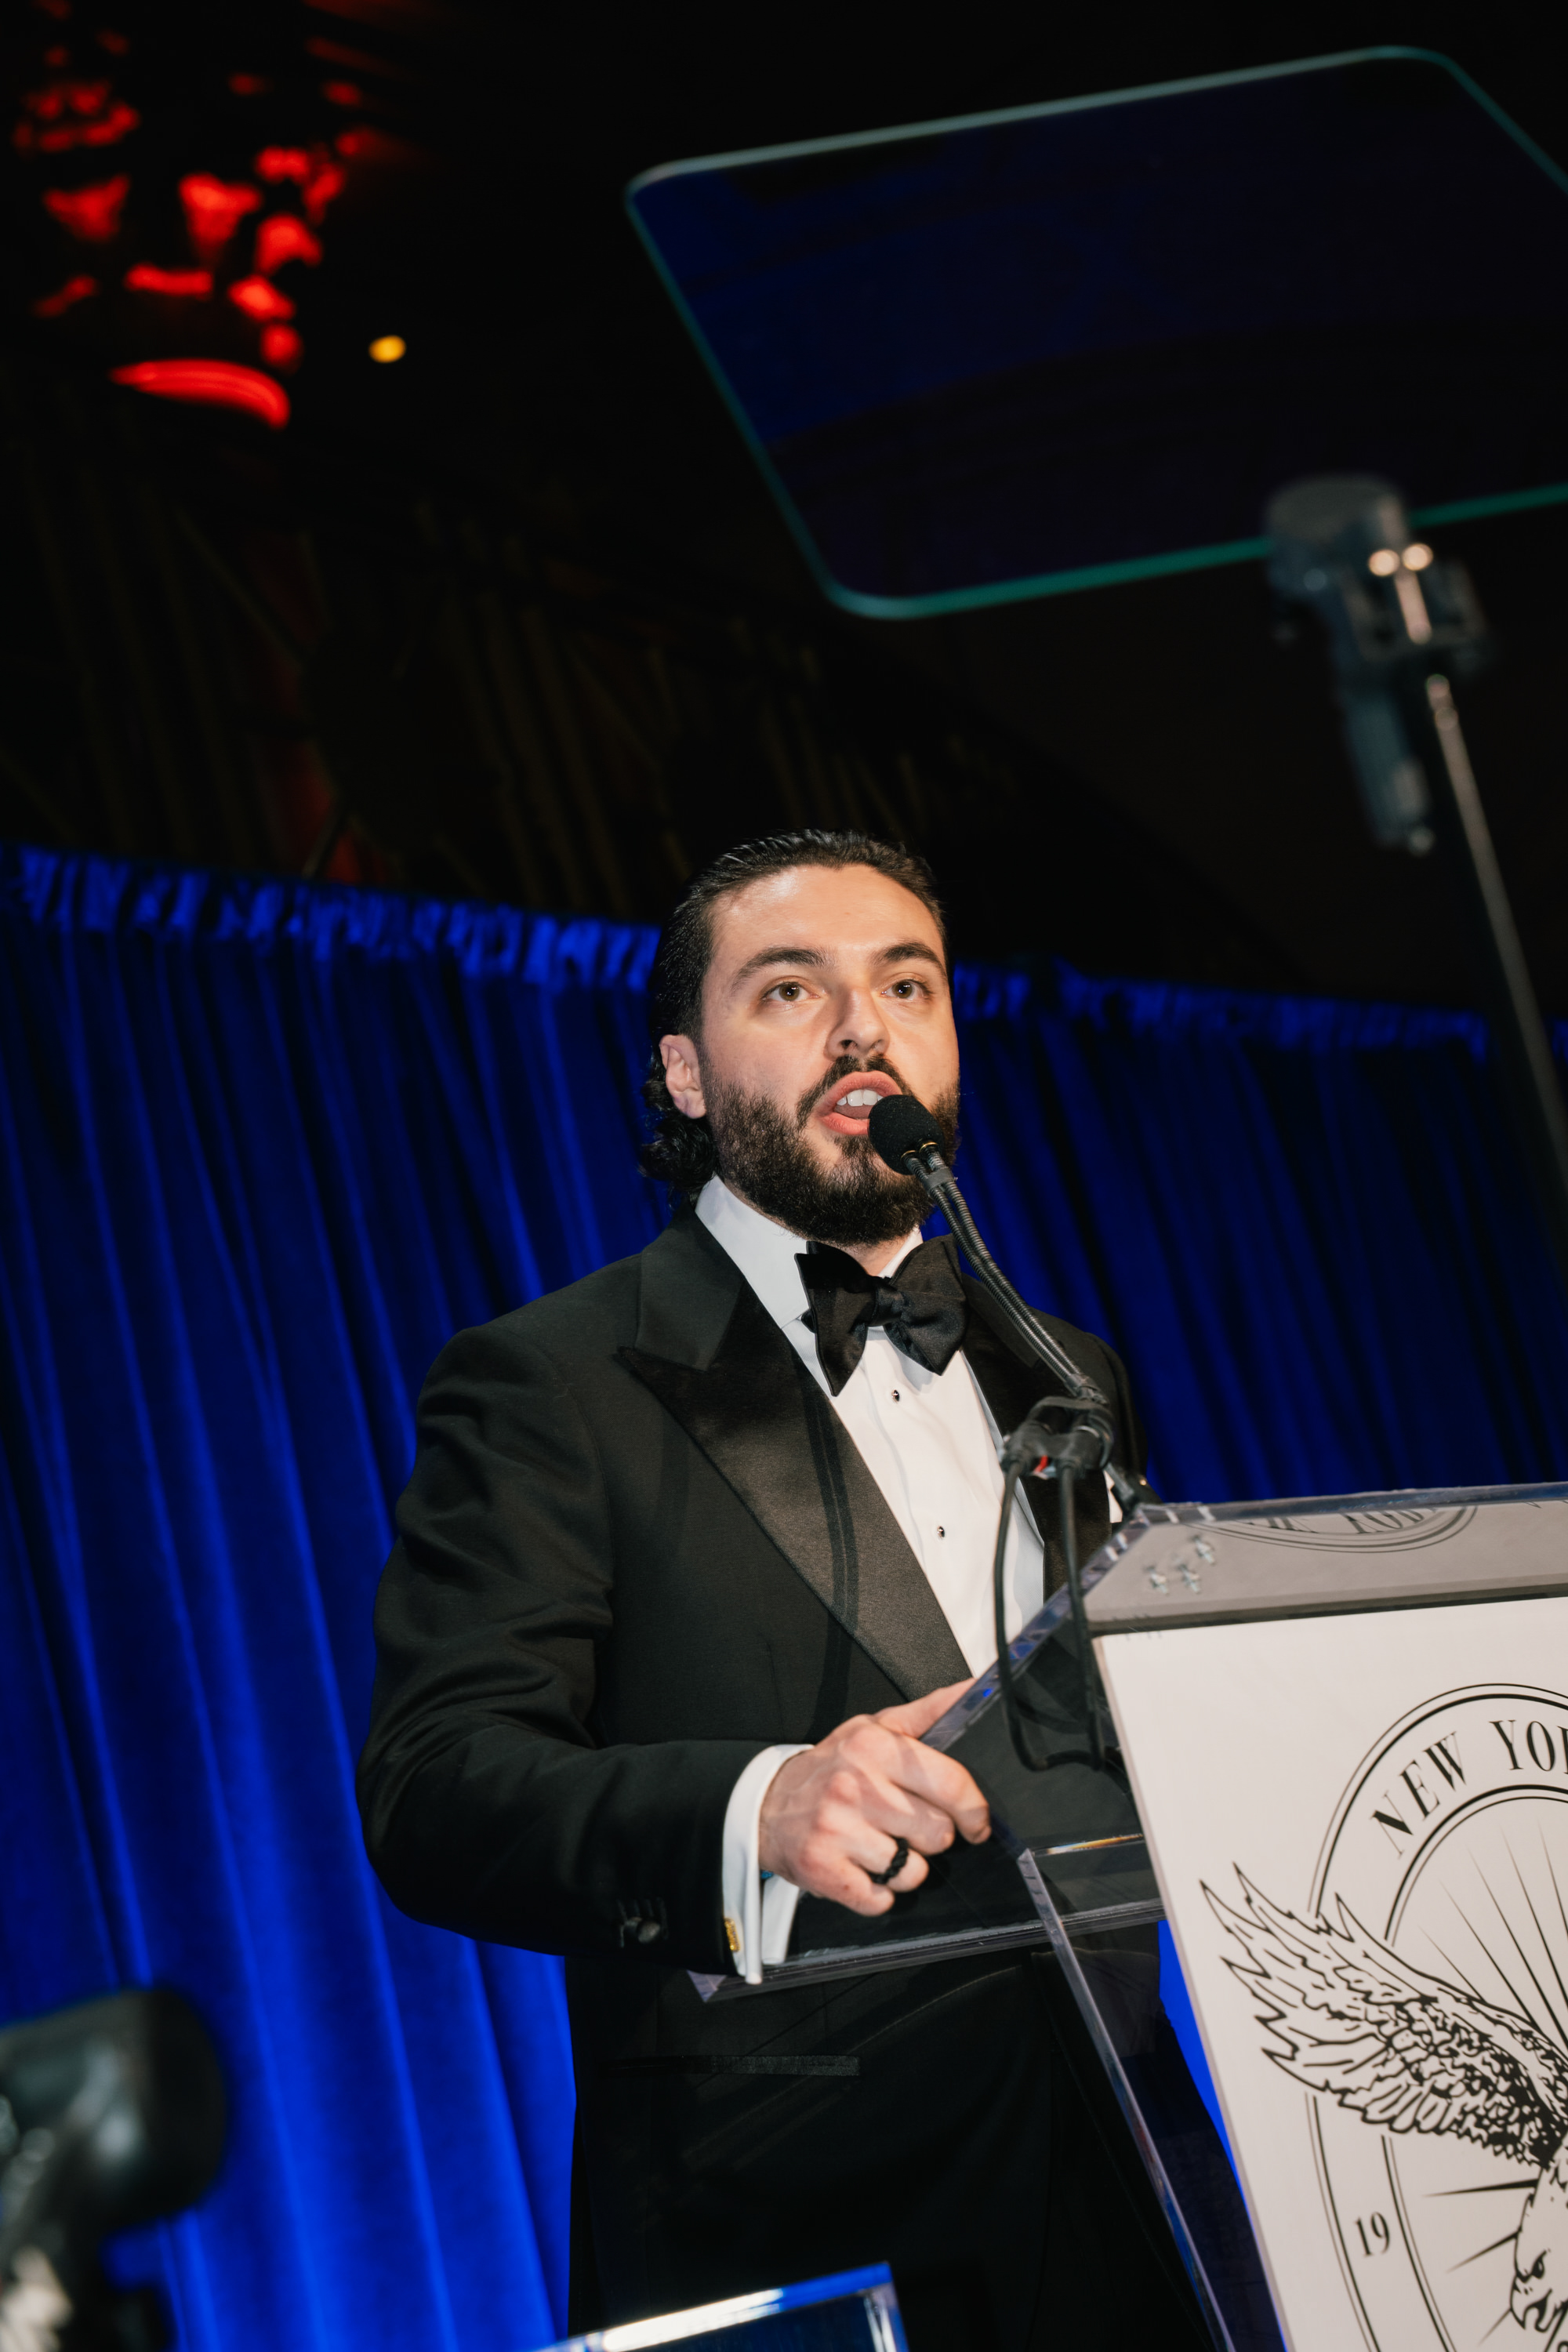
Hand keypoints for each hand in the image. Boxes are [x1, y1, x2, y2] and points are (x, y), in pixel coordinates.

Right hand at [757, 1681, 989, 1914]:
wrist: (767, 1805)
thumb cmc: (833, 1767)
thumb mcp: (876, 1727)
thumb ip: (930, 1711)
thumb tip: (975, 1690)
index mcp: (874, 1747)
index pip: (951, 1783)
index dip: (974, 1810)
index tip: (976, 1822)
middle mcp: (855, 1787)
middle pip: (938, 1834)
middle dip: (931, 1835)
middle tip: (909, 1825)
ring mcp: (837, 1830)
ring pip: (913, 1871)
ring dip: (905, 1866)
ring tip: (882, 1844)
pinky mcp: (823, 1869)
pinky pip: (881, 1899)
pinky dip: (879, 1892)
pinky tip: (863, 1868)